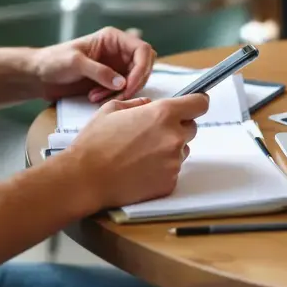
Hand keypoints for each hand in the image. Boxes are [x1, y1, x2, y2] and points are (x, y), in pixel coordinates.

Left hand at [31, 27, 156, 102]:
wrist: (40, 75)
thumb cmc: (54, 61)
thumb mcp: (75, 63)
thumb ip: (99, 72)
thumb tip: (122, 83)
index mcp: (112, 38)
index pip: (143, 50)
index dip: (142, 69)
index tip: (130, 86)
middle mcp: (118, 50)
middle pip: (144, 66)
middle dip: (134, 83)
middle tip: (117, 96)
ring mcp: (117, 66)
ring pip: (135, 81)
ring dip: (121, 92)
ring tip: (96, 96)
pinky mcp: (111, 81)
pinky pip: (124, 90)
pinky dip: (115, 96)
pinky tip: (95, 98)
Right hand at [65, 94, 208, 208]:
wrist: (86, 178)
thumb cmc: (95, 142)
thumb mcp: (112, 109)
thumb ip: (138, 104)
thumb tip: (149, 105)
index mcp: (163, 114)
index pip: (200, 104)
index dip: (197, 103)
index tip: (193, 104)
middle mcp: (174, 137)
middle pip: (191, 128)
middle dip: (177, 128)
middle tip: (152, 134)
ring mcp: (173, 162)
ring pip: (181, 150)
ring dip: (168, 149)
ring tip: (140, 154)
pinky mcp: (169, 183)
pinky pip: (172, 171)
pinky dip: (161, 169)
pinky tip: (139, 169)